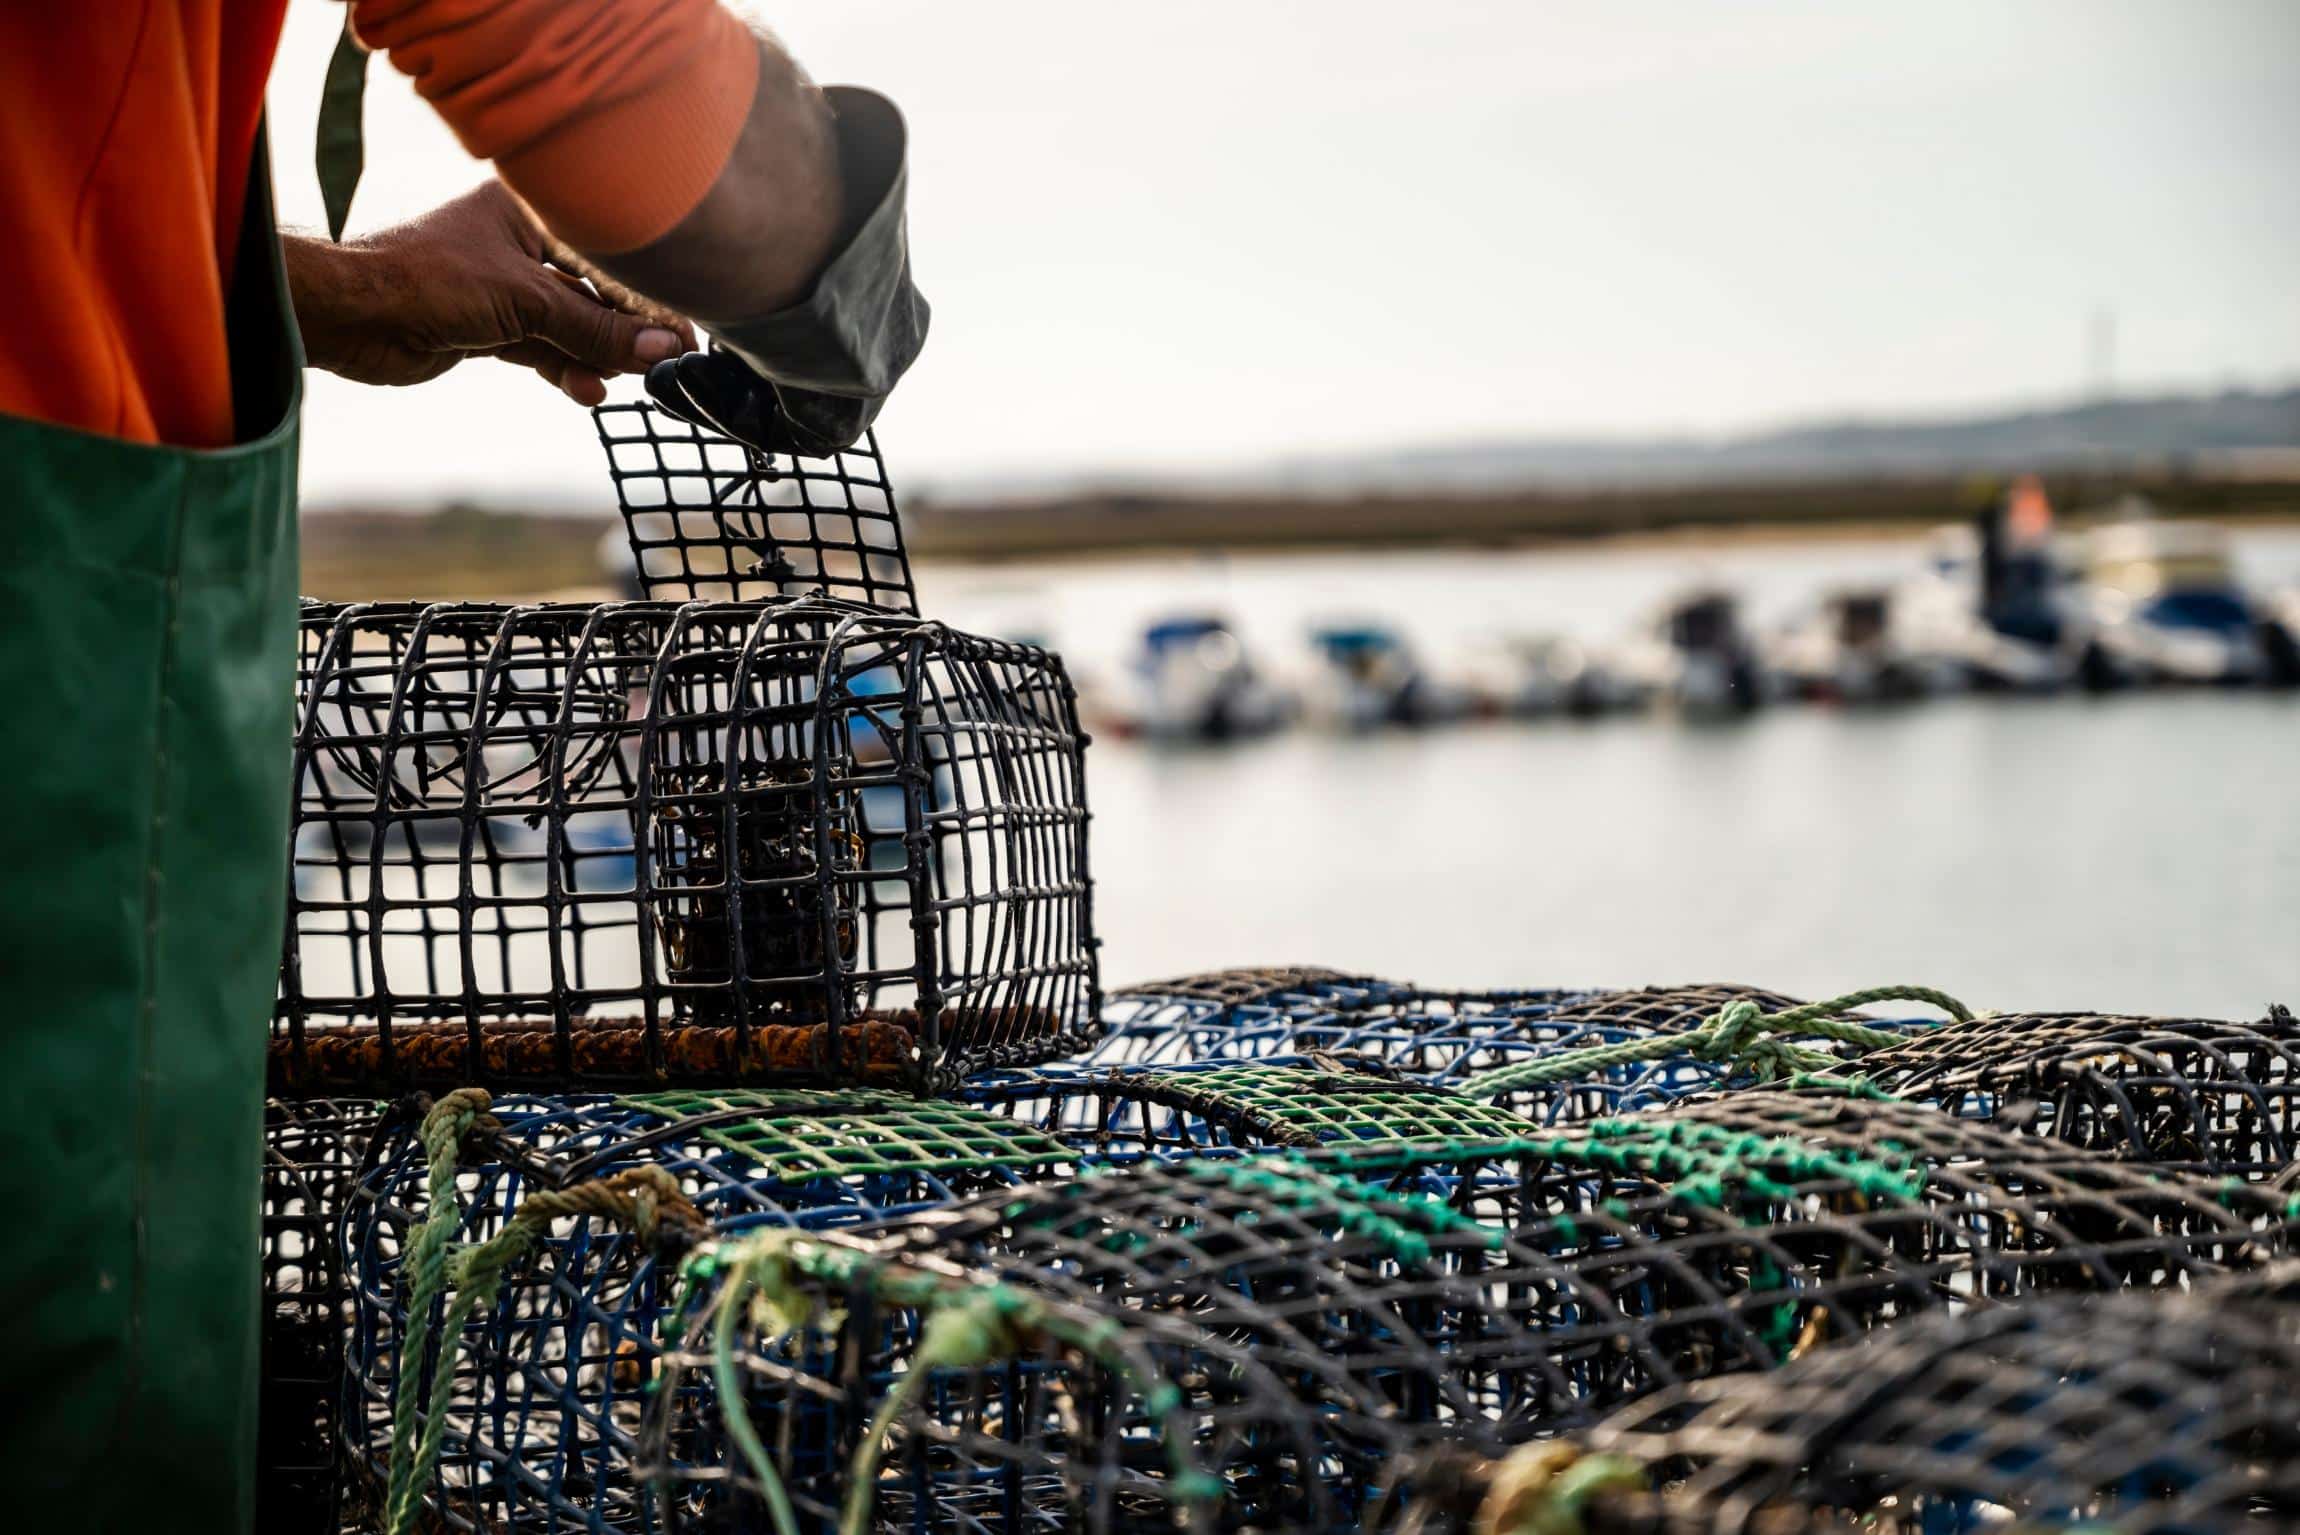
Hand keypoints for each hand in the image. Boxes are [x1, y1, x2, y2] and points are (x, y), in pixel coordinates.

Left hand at [284, 181, 698, 405]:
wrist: (350, 316)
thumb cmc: (428, 280)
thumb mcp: (525, 301)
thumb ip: (595, 327)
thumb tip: (662, 348)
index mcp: (531, 209)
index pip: (607, 255)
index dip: (647, 298)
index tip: (682, 337)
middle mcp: (521, 242)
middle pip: (593, 292)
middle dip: (625, 331)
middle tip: (663, 365)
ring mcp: (505, 287)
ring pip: (570, 326)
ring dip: (596, 356)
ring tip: (623, 381)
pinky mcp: (490, 327)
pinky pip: (544, 349)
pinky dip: (565, 370)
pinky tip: (587, 391)